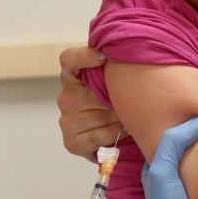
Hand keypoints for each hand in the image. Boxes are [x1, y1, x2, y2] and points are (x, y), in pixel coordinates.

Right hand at [57, 46, 121, 161]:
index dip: (83, 56)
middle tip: (131, 102)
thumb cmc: (117, 102)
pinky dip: (114, 134)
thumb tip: (127, 57)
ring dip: (120, 118)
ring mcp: (67, 120)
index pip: (69, 60)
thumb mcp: (115, 81)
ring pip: (102, 116)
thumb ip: (116, 68)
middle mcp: (66, 97)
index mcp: (73, 76)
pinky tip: (120, 132)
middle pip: (97, 93)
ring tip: (126, 118)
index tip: (102, 56)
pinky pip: (99, 136)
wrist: (115, 135)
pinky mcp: (72, 142)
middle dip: (119, 99)